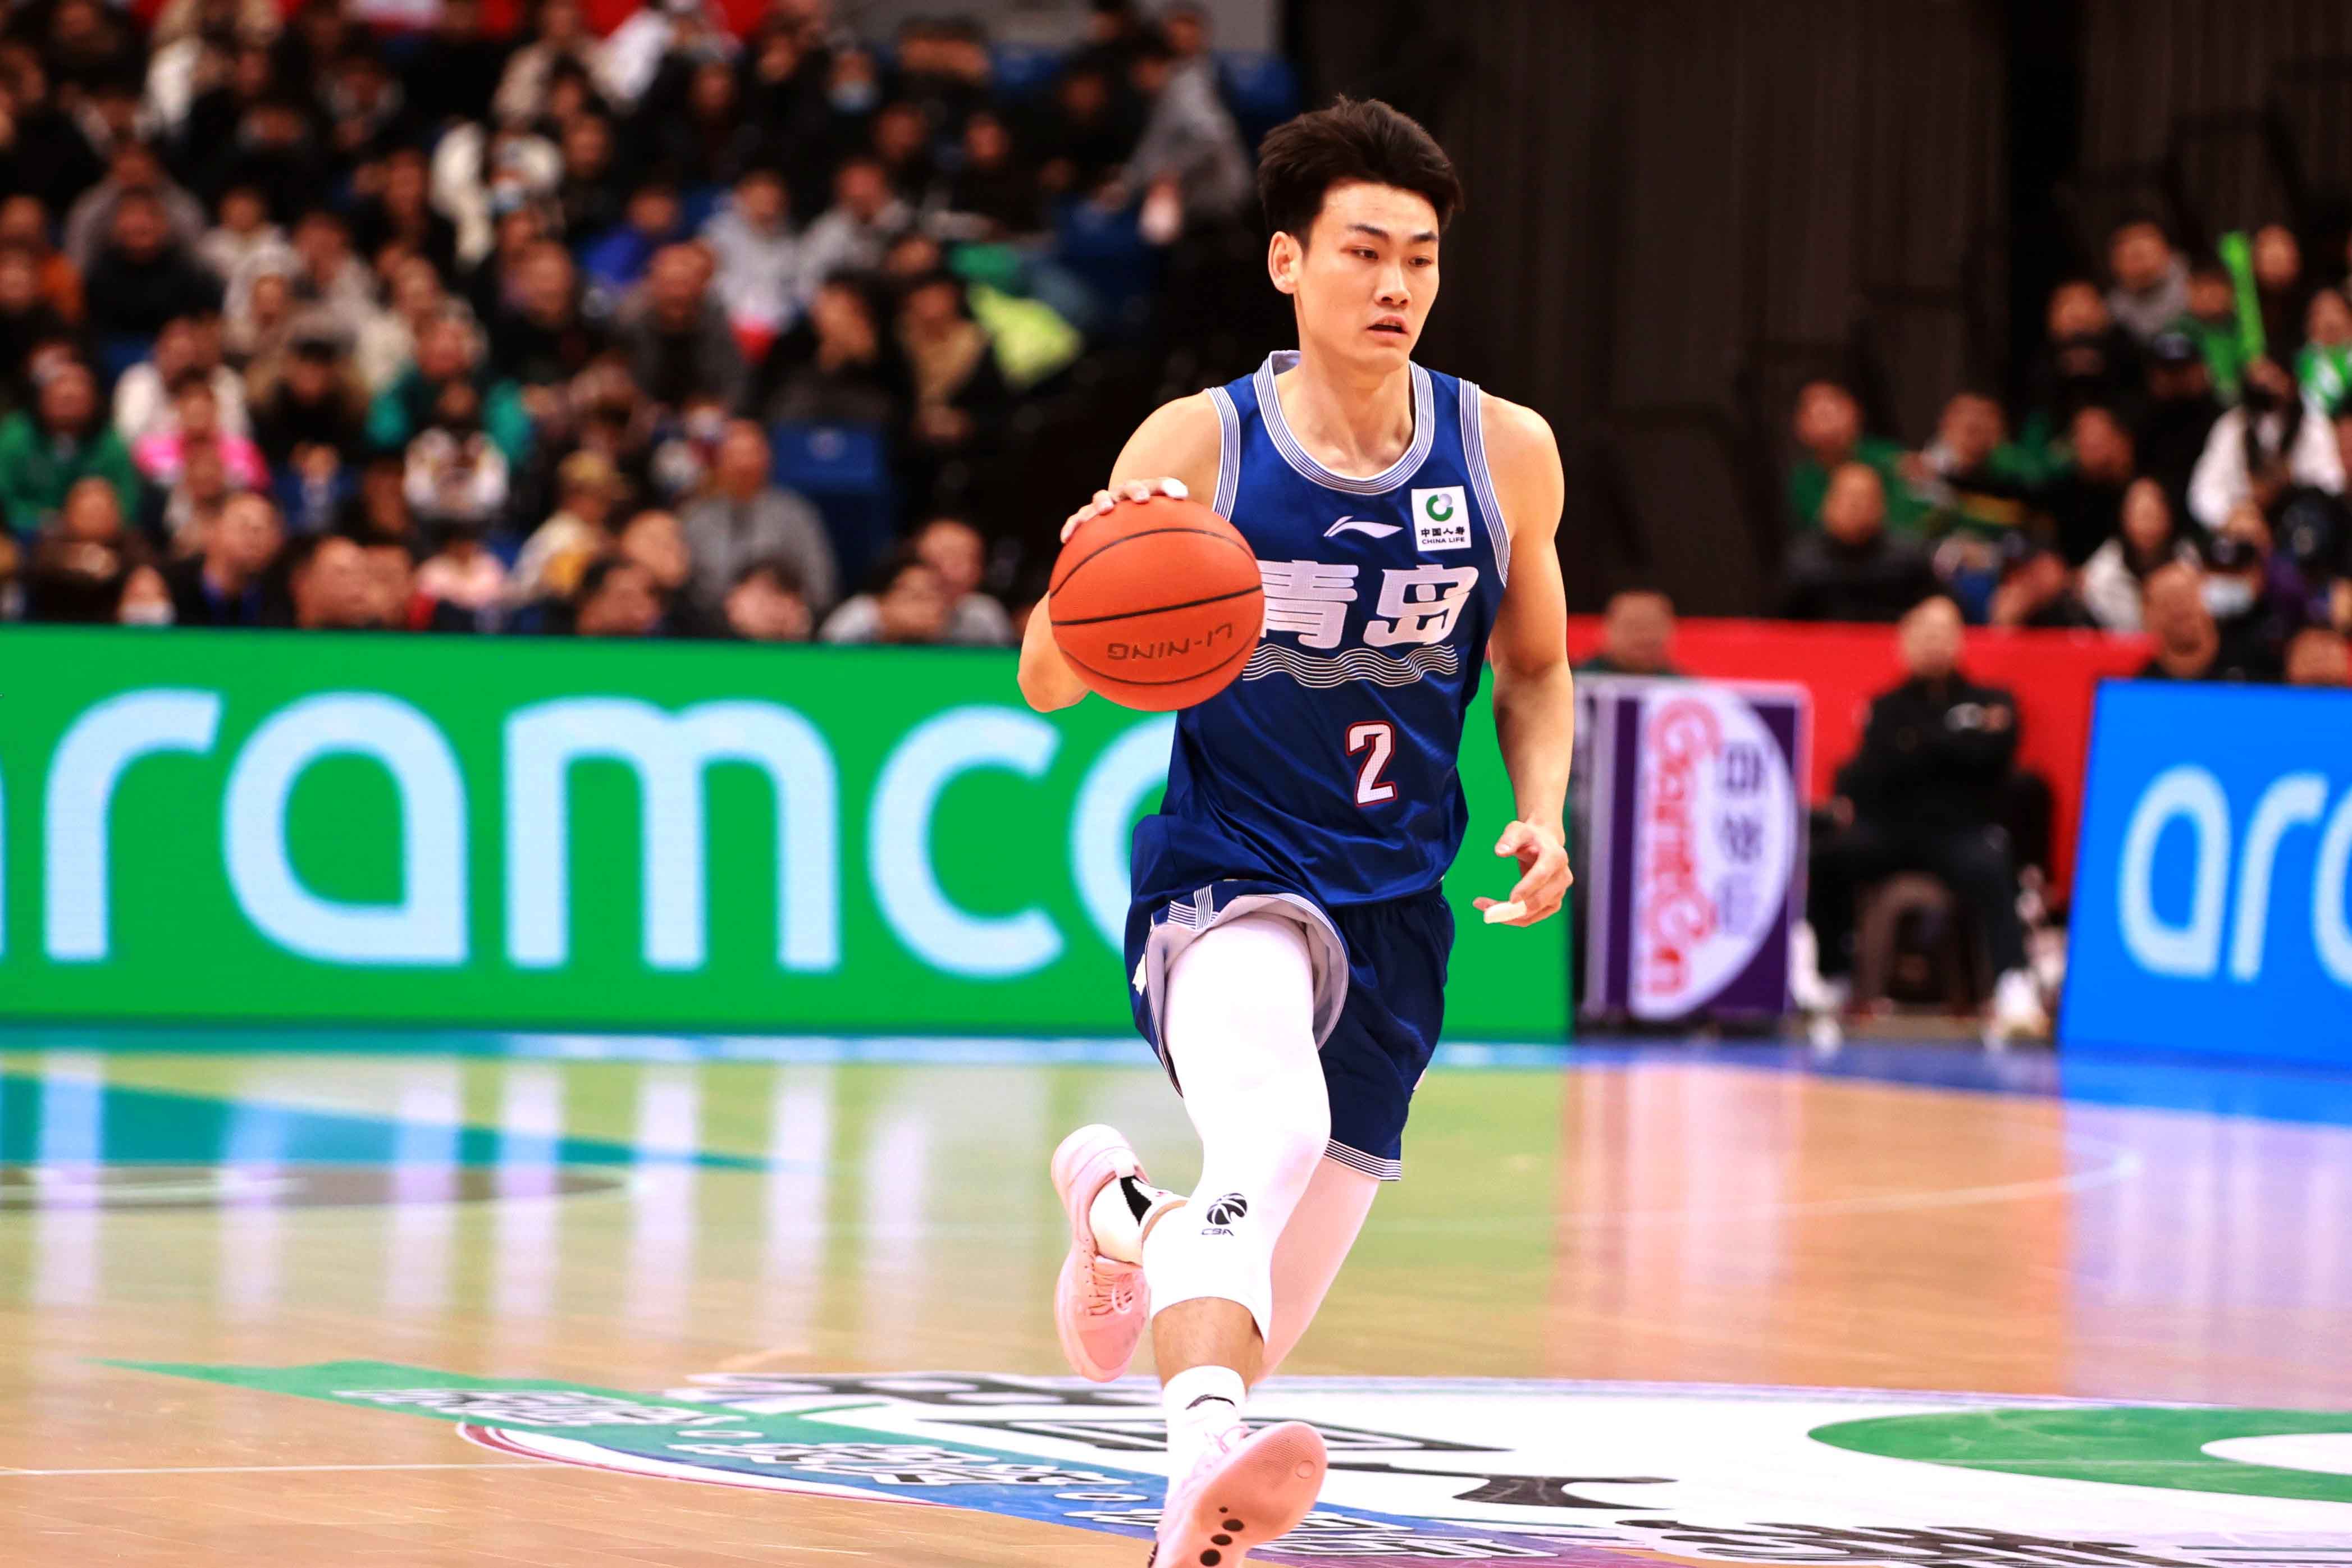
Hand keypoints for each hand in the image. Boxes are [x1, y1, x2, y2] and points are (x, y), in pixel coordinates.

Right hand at [1060, 476, 1188, 541]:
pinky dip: (1072, 526)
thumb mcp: (1166, 537)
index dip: (1169, 487)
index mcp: (1147, 495)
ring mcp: (1105, 505)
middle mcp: (1125, 497)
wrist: (1122, 532)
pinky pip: (1077, 520)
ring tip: (1105, 511)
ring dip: (1103, 502)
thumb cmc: (1149, 536)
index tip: (1181, 496)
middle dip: (1136, 490)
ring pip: (1101, 497)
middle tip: (1142, 500)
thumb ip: (1185, 540)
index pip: (1160, 486)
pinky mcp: (1087, 518)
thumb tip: (1207, 558)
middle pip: (1130, 487)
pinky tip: (1066, 538)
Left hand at [1474, 820, 1570, 926]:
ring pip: (1533, 913)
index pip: (1541, 876)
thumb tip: (1499, 852)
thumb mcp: (1517, 830)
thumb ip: (1509, 839)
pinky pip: (1532, 918)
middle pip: (1539, 900)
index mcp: (1556, 857)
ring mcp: (1559, 893)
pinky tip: (1494, 912)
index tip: (1510, 899)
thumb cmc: (1529, 837)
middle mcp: (1562, 877)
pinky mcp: (1553, 904)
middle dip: (1511, 908)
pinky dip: (1512, 919)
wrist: (1544, 844)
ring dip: (1507, 915)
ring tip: (1482, 907)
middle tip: (1483, 907)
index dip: (1527, 888)